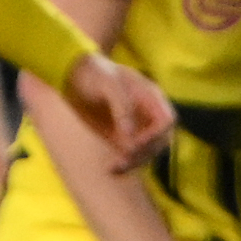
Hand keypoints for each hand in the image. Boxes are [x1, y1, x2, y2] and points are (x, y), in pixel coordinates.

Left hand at [59, 51, 173, 166]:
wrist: (74, 73)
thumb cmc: (94, 72)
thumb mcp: (107, 83)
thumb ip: (121, 108)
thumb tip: (130, 140)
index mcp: (150, 96)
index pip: (166, 121)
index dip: (155, 135)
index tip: (135, 143)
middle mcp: (148, 113)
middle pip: (160, 140)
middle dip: (145, 152)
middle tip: (124, 159)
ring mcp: (136, 126)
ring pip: (147, 151)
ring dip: (134, 162)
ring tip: (114, 168)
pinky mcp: (122, 136)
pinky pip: (131, 154)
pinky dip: (124, 164)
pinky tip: (111, 169)